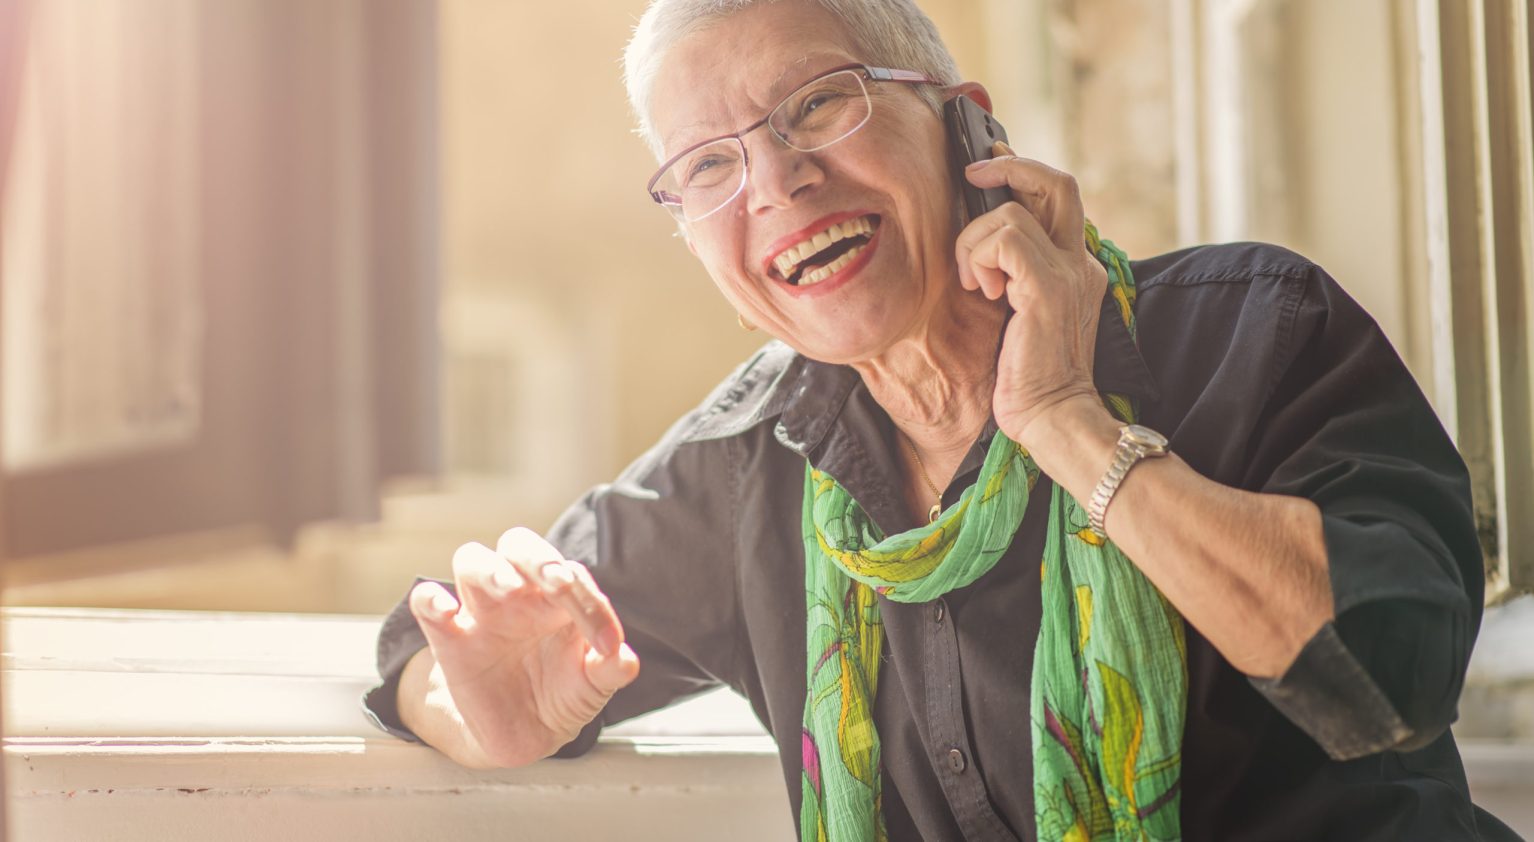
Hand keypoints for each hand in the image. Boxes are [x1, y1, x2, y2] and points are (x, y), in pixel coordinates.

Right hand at [406, 527, 638, 767]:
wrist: (526, 734)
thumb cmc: (565, 693)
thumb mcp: (593, 686)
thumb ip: (609, 669)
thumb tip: (626, 660)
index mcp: (560, 596)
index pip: (572, 575)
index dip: (592, 604)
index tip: (607, 646)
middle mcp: (521, 593)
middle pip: (519, 545)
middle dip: (538, 557)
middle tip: (557, 583)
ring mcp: (483, 611)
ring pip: (473, 560)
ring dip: (491, 569)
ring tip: (509, 589)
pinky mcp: (450, 637)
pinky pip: (427, 602)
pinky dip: (431, 599)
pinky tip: (448, 612)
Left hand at [955, 144, 1108, 446]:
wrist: (1056, 418)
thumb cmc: (1030, 378)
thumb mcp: (1020, 314)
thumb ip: (1012, 277)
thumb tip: (978, 247)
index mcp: (1074, 267)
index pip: (1056, 198)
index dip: (1020, 173)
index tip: (986, 168)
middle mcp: (1078, 263)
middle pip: (1056, 182)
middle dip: (1008, 166)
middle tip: (972, 175)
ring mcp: (1067, 273)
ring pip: (1013, 212)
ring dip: (975, 241)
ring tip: (975, 283)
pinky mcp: (1048, 288)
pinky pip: (1005, 239)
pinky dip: (979, 258)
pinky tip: (982, 291)